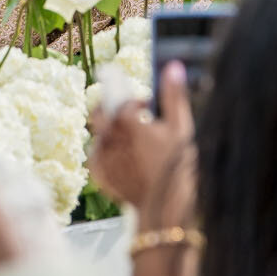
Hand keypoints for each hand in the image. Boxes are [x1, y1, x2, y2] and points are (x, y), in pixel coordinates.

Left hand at [89, 60, 195, 213]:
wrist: (166, 208)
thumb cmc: (175, 166)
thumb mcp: (180, 126)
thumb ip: (174, 95)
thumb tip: (173, 67)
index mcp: (126, 121)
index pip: (124, 101)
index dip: (138, 101)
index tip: (149, 107)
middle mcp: (109, 138)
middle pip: (99, 113)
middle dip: (112, 109)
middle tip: (129, 116)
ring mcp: (103, 158)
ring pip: (98, 135)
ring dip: (110, 132)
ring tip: (130, 141)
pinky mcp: (101, 176)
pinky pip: (96, 157)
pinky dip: (105, 153)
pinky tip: (120, 157)